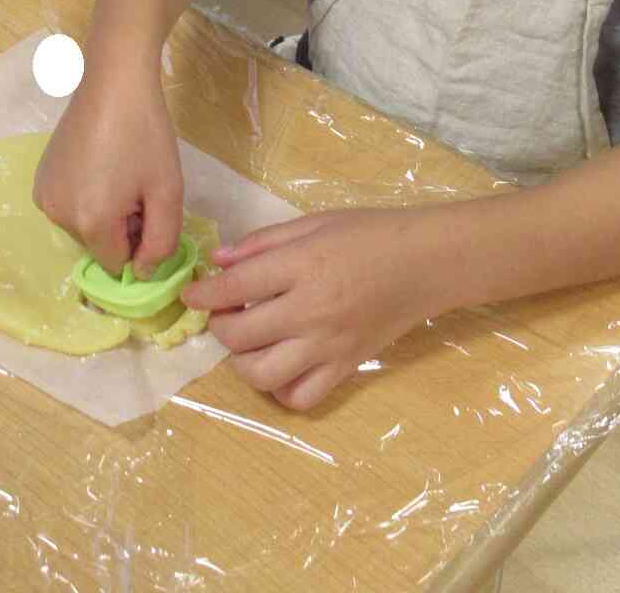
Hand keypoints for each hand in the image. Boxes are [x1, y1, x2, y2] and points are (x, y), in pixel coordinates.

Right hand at [34, 63, 183, 275]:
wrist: (113, 83)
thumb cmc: (146, 135)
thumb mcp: (168, 192)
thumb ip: (161, 244)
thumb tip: (143, 274)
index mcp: (90, 223)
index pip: (118, 265)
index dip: (140, 243)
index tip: (150, 209)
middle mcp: (58, 217)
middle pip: (99, 246)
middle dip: (122, 228)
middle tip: (138, 186)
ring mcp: (44, 197)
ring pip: (84, 227)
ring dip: (105, 213)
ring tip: (119, 171)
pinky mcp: (40, 179)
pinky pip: (70, 206)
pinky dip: (86, 197)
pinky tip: (100, 164)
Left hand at [181, 208, 441, 411]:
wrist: (426, 263)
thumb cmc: (370, 234)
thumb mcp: (314, 223)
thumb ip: (262, 242)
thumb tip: (218, 262)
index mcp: (303, 267)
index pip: (236, 287)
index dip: (204, 293)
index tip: (193, 294)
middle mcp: (312, 312)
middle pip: (240, 335)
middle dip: (220, 325)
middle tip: (226, 312)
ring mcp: (329, 347)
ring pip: (263, 374)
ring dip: (242, 362)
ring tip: (250, 342)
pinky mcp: (346, 369)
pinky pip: (301, 397)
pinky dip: (281, 388)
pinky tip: (281, 364)